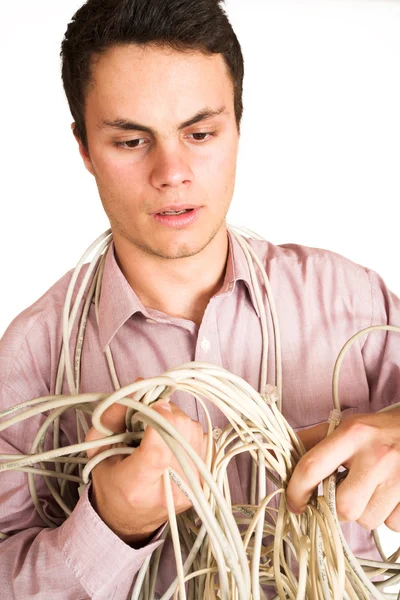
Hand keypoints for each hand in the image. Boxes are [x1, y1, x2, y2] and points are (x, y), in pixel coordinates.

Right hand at [85, 396, 207, 546]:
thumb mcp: (99, 450)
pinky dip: (188, 434)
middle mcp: (170, 489)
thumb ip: (112, 418)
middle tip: (150, 420)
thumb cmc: (112, 484)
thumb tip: (138, 388)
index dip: (158, 417)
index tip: (150, 406)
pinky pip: (203, 441)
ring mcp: (192, 488)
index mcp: (136, 486)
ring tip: (161, 433)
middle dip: (166, 415)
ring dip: (178, 422)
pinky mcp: (205, 483)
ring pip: (194, 431)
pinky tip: (173, 442)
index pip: (159, 446)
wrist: (129, 520)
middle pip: (181, 432)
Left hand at [287, 409, 399, 531]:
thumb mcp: (347, 426)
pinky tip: (389, 495)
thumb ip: (312, 441)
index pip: (312, 467)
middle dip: (339, 507)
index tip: (295, 503)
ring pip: (367, 520)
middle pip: (343, 506)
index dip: (296, 491)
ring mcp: (398, 477)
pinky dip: (387, 516)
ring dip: (365, 512)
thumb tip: (273, 453)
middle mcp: (376, 455)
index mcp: (352, 434)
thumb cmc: (379, 431)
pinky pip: (392, 525)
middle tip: (345, 493)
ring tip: (372, 490)